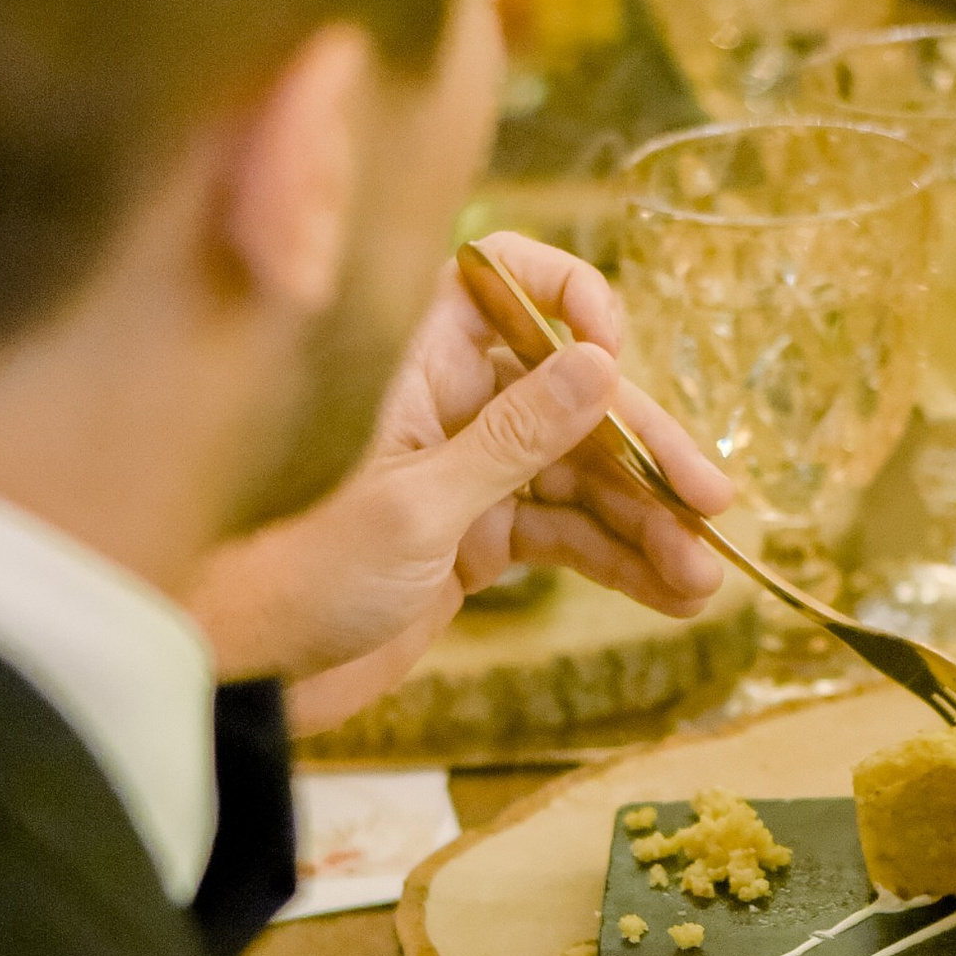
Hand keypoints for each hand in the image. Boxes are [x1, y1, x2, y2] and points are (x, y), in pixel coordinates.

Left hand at [193, 233, 735, 702]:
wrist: (241, 675)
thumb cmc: (294, 575)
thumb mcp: (416, 508)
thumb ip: (513, 438)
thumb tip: (599, 364)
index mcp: (413, 362)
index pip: (503, 280)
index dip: (569, 299)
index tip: (615, 357)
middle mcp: (445, 402)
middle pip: (572, 398)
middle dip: (645, 453)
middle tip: (714, 505)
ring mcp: (464, 473)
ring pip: (580, 476)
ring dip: (647, 523)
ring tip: (704, 577)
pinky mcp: (474, 540)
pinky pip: (565, 536)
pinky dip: (618, 563)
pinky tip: (673, 593)